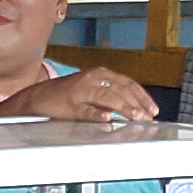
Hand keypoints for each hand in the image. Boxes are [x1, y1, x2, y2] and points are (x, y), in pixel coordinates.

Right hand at [3, 67, 159, 126]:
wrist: (39, 96)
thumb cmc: (68, 95)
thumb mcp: (93, 90)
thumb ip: (112, 95)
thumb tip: (136, 108)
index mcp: (101, 74)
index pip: (128, 83)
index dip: (142, 97)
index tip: (153, 110)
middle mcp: (93, 79)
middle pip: (121, 89)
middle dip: (137, 104)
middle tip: (147, 117)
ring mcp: (81, 91)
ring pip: (107, 97)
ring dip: (124, 107)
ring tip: (135, 117)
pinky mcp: (71, 104)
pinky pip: (86, 109)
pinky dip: (97, 114)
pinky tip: (107, 118)